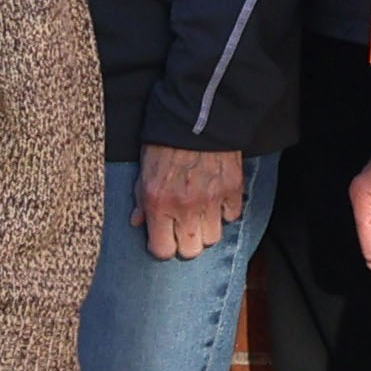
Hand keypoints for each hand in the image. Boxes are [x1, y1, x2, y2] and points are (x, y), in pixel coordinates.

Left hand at [137, 144, 251, 263]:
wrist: (195, 118)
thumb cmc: (164, 143)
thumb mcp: (143, 171)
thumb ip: (141, 200)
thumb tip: (138, 222)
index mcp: (158, 203)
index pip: (163, 250)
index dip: (163, 247)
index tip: (163, 239)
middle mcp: (185, 207)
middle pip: (191, 251)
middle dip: (186, 243)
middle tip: (183, 229)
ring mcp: (211, 200)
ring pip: (213, 238)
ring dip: (206, 229)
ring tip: (200, 215)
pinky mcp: (233, 189)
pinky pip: (232, 217)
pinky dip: (226, 212)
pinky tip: (217, 201)